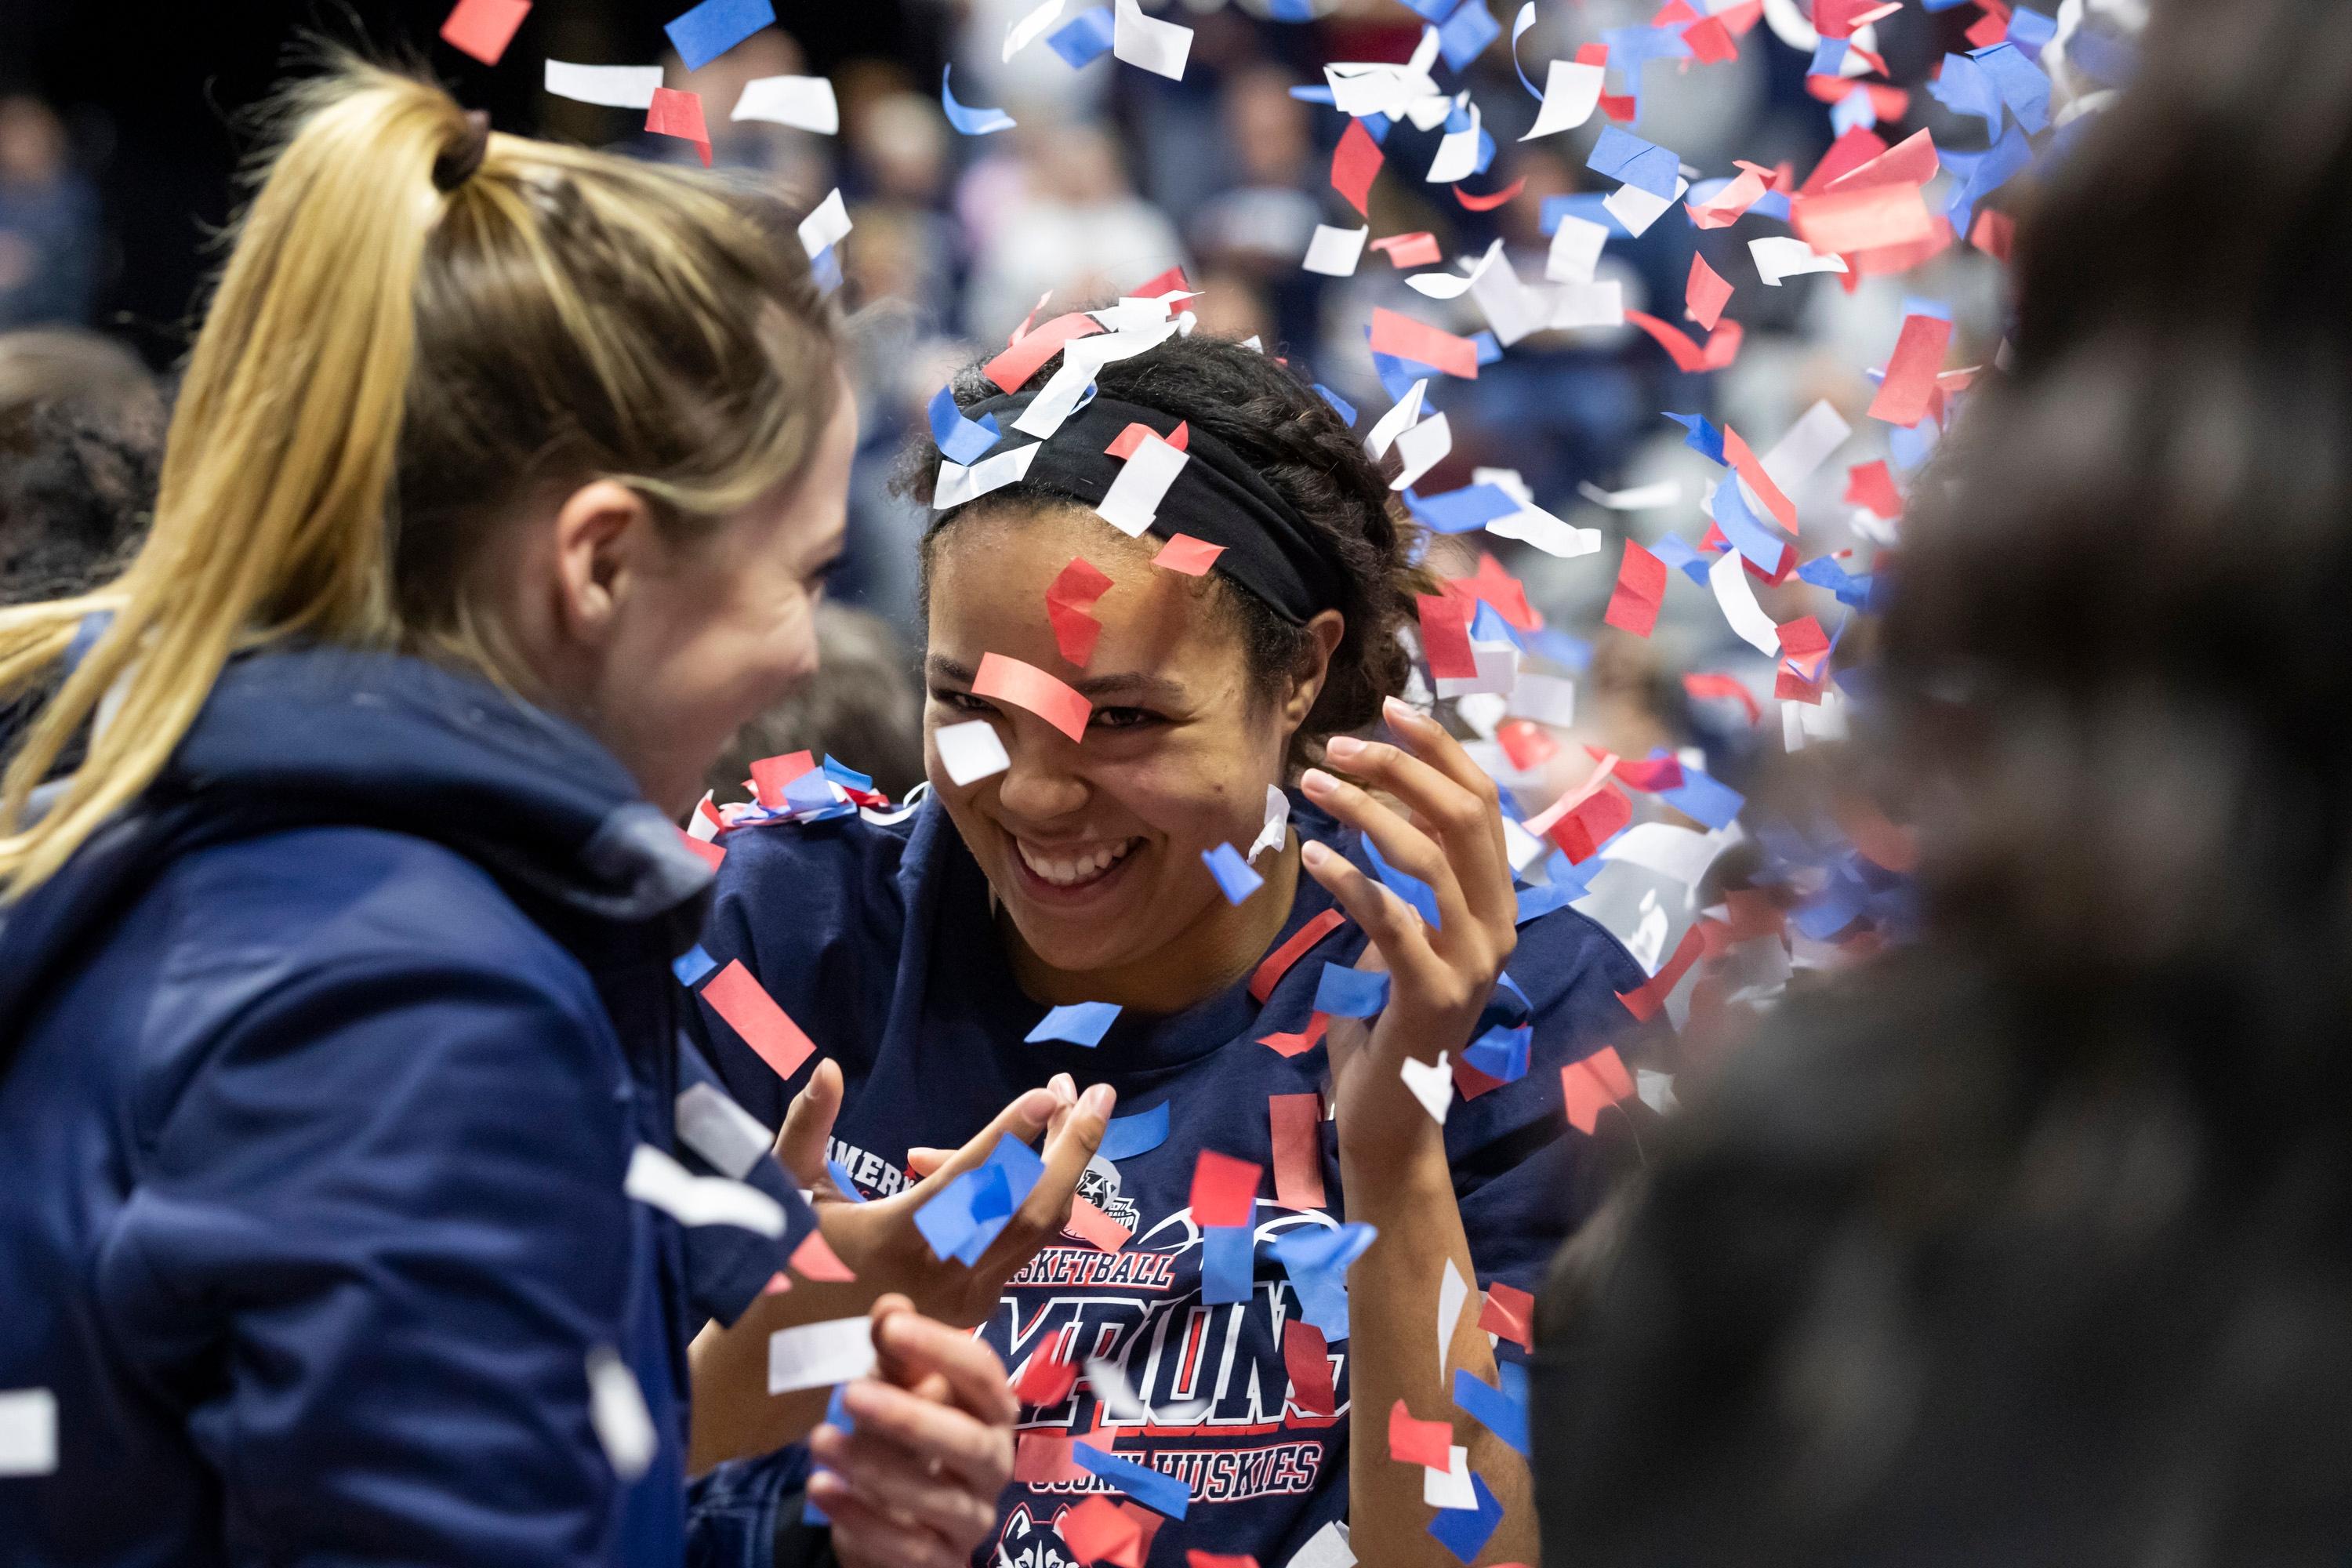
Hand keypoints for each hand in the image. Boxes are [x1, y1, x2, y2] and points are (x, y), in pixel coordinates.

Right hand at [774, 1061, 1115, 1326]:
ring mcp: (968, 1298)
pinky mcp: (977, 1307)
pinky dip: (1027, 1196)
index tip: (1049, 1092)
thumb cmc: (780, 1270)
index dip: (1012, 1134)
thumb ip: (807, 1128)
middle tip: (1097, 1091)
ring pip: (1038, 1229)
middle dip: (1072, 1146)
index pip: (969, 1181)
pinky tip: (1012, 1158)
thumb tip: (831, 1070)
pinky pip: (1020, 1243)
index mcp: (895, 1239)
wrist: (786, 1370)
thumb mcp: (784, 1194)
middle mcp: (944, 1273)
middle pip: (1030, 1207)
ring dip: (1062, 1167)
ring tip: (1071, 1109)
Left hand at [809, 1295, 1015, 1567]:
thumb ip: (895, 1354)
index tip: (890, 1326)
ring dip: (873, 1467)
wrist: (894, 1525)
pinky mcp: (944, 1561)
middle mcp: (994, 1463)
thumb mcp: (894, 1391)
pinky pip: (908, 1546)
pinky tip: (820, 1487)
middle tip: (849, 1392)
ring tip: (818, 1439)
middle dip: (908, 1416)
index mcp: (991, 1411)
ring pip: (935, 1496)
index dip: (941, 1348)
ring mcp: (973, 1517)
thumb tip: (890, 1305)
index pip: (983, 1375)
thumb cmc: (901, 1443)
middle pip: (967, 1440)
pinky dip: (860, 1517)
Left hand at [1298, 698, 1517, 1161]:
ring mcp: (1473, 962)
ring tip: (1310, 785)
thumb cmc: (1388, 1017)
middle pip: (1462, 816)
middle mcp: (1499, 926)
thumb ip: (1411, 877)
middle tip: (1335, 744)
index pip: (1481, 803)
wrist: (1392, 1115)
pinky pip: (1392, 918)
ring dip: (1364, 811)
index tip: (1389, 710)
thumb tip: (1386, 801)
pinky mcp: (1433, 993)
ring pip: (1427, 859)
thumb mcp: (1405, 932)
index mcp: (1498, 902)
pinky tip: (1310, 854)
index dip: (1439, 750)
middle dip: (1399, 767)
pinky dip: (1350, 879)